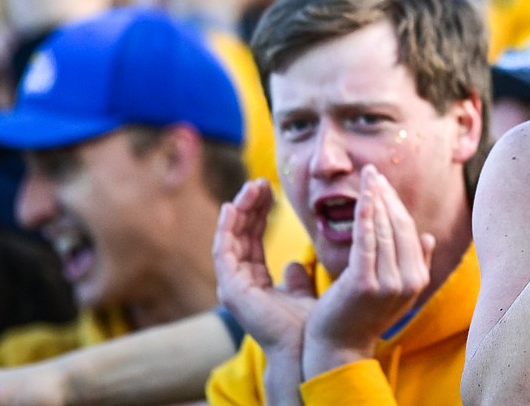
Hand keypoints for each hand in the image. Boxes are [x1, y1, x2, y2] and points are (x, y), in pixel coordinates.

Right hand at [213, 179, 315, 358]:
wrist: (305, 348)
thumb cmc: (306, 326)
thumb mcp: (302, 294)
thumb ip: (297, 280)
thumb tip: (295, 265)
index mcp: (256, 282)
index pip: (253, 239)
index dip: (260, 213)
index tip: (269, 189)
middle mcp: (241, 282)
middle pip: (241, 234)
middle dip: (250, 206)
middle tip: (261, 181)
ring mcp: (233, 285)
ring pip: (231, 238)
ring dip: (240, 210)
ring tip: (253, 186)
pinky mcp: (230, 288)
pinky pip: (223, 250)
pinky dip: (226, 227)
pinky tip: (232, 206)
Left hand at [302, 165, 434, 378]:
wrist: (338, 349)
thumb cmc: (360, 316)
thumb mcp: (394, 290)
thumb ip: (414, 263)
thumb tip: (428, 237)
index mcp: (418, 279)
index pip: (410, 230)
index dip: (396, 204)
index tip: (383, 183)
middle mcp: (408, 281)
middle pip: (399, 226)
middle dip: (386, 195)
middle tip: (372, 172)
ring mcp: (388, 283)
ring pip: (383, 230)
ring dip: (374, 199)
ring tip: (366, 177)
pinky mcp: (364, 284)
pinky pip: (366, 241)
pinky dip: (365, 215)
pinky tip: (362, 197)